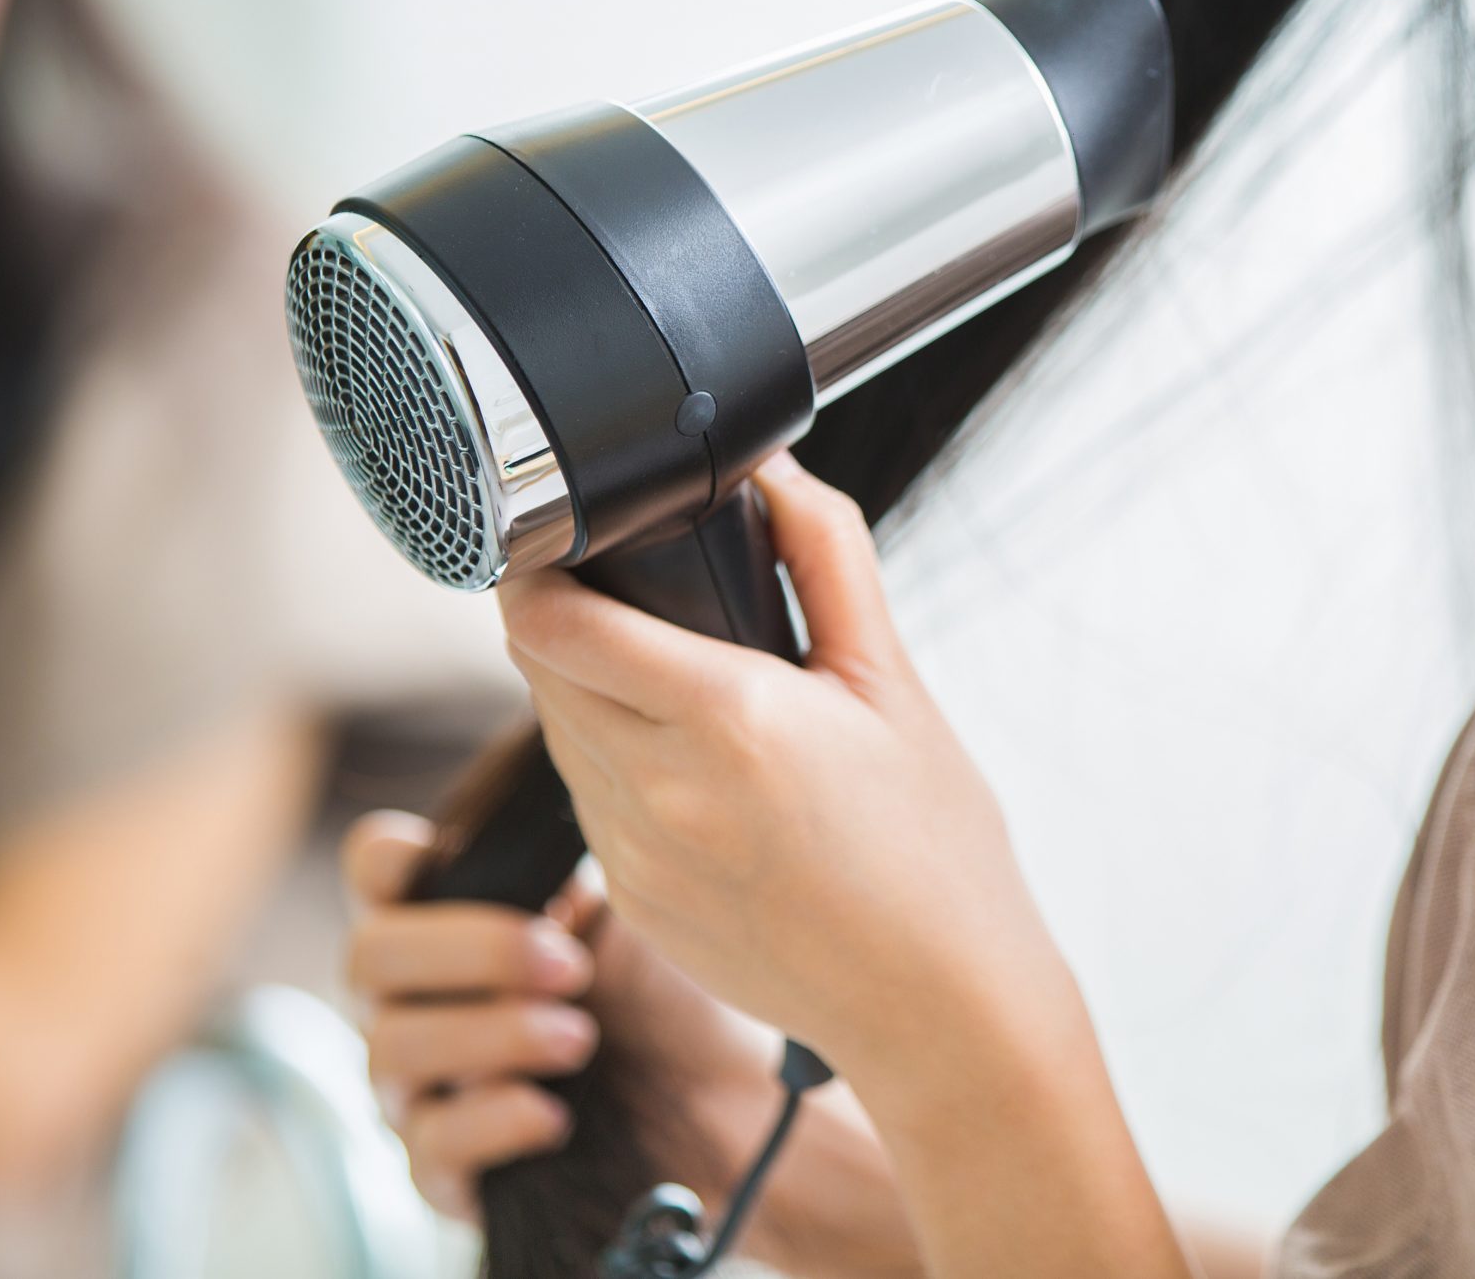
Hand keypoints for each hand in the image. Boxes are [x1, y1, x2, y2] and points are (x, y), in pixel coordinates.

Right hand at [339, 810, 779, 1222]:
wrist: (726, 1105)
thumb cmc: (669, 992)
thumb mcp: (634, 908)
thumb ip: (574, 863)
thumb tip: (572, 782)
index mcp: (450, 917)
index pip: (372, 868)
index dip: (389, 858)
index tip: (446, 859)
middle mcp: (413, 997)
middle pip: (368, 956)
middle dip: (470, 951)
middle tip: (570, 963)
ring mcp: (419, 1085)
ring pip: (392, 1049)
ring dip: (491, 1034)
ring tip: (581, 1037)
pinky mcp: (446, 1170)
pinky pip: (429, 1147)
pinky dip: (492, 1122)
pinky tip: (555, 1115)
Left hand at [497, 451, 1090, 1102]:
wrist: (939, 1003)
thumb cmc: (934, 845)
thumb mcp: (895, 682)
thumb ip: (827, 560)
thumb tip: (775, 470)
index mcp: (729, 719)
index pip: (559, 624)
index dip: (535, 570)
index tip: (553, 540)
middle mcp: (662, 791)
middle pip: (540, 672)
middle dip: (563, 621)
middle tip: (620, 590)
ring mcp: (636, 858)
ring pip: (559, 737)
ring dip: (584, 693)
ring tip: (663, 674)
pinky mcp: (632, 905)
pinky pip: (589, 806)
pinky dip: (614, 765)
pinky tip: (689, 765)